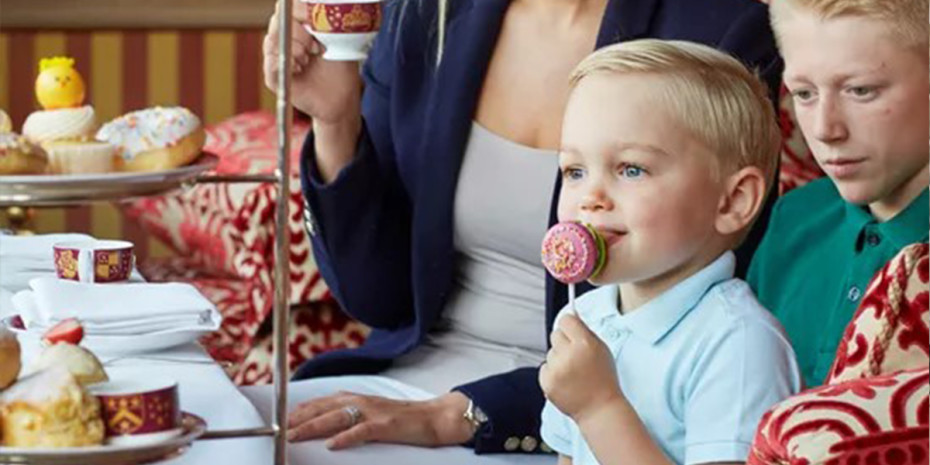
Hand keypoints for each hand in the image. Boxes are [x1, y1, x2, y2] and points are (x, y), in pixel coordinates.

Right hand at [262, 0, 361, 123]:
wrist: (341, 97)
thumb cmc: (340, 67)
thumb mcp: (338, 40)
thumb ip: (325, 21)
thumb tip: (317, 8)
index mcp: (299, 25)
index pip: (287, 7)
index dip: (298, 10)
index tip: (313, 21)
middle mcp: (285, 37)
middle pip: (278, 21)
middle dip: (298, 32)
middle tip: (315, 47)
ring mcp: (277, 56)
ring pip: (271, 41)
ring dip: (293, 50)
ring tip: (307, 60)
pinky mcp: (274, 76)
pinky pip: (270, 63)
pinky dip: (285, 64)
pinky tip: (298, 70)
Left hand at [286, 391, 474, 449]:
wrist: (435, 417)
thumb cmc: (403, 419)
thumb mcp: (372, 413)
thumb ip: (351, 415)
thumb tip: (327, 428)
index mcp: (357, 398)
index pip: (322, 402)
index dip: (300, 410)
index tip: (280, 420)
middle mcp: (362, 401)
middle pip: (323, 408)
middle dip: (299, 419)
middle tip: (278, 430)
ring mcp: (373, 412)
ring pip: (336, 417)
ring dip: (313, 426)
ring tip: (294, 436)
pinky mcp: (386, 424)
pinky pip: (362, 430)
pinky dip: (346, 437)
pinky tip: (332, 445)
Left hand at [539, 312, 622, 422]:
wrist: (599, 409)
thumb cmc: (603, 379)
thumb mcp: (602, 350)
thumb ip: (585, 332)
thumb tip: (570, 317)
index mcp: (585, 343)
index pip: (566, 320)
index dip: (569, 325)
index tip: (572, 330)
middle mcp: (569, 354)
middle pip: (555, 334)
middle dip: (564, 343)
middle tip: (576, 356)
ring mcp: (557, 369)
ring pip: (550, 352)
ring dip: (559, 359)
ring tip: (574, 373)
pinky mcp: (547, 382)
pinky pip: (544, 367)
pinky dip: (553, 373)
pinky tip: (566, 381)